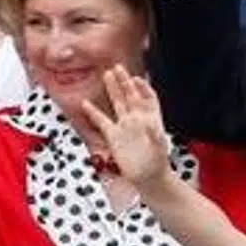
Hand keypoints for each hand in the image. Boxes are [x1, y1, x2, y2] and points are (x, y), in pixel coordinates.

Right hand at [81, 67, 171, 190]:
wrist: (148, 178)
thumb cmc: (157, 163)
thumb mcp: (159, 149)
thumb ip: (156, 136)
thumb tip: (152, 125)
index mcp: (152, 118)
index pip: (148, 98)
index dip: (143, 87)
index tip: (136, 79)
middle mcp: (138, 119)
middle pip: (130, 95)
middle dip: (124, 81)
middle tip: (118, 67)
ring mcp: (125, 126)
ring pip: (117, 103)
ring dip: (112, 89)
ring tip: (107, 75)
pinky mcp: (113, 136)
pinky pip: (101, 121)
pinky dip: (93, 112)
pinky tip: (86, 104)